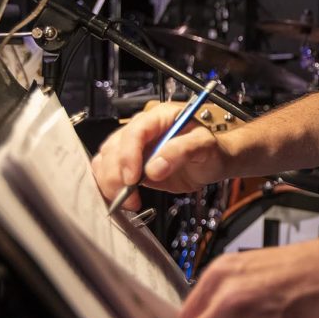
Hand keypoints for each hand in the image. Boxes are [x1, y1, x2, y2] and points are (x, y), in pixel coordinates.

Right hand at [91, 102, 230, 209]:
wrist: (212, 163)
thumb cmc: (211, 150)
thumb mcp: (205, 146)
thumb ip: (182, 151)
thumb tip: (154, 168)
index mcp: (160, 117)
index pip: (135, 131)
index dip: (129, 154)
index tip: (133, 177)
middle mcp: (142, 129)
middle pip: (114, 147)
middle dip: (116, 173)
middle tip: (129, 195)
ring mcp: (134, 147)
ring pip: (106, 160)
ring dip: (110, 182)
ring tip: (129, 200)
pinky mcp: (130, 165)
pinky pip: (108, 172)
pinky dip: (109, 186)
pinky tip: (122, 198)